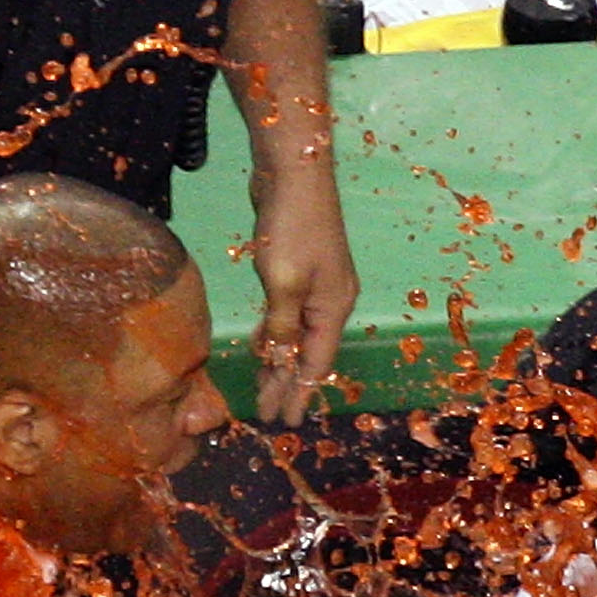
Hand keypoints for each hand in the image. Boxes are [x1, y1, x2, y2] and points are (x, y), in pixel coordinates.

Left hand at [247, 168, 356, 426]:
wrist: (295, 174)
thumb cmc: (291, 228)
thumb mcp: (283, 284)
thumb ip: (282, 325)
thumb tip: (282, 360)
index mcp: (333, 307)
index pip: (316, 363)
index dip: (300, 393)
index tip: (286, 422)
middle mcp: (331, 300)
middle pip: (308, 353)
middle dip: (288, 384)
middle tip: (268, 415)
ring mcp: (316, 284)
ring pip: (296, 335)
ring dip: (279, 362)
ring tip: (262, 391)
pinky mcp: (298, 270)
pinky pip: (287, 315)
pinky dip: (276, 335)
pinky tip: (263, 348)